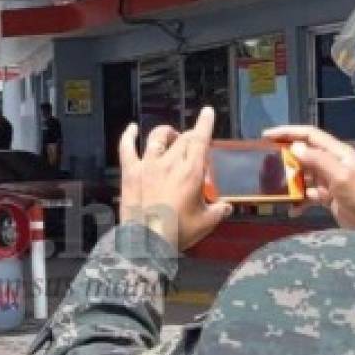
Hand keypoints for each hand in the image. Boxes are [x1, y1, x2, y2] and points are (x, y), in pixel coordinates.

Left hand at [119, 107, 231, 251]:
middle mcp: (169, 163)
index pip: (200, 140)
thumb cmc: (179, 232)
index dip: (204, 124)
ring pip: (157, 137)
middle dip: (190, 136)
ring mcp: (147, 166)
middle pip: (182, 139)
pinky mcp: (130, 173)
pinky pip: (127, 148)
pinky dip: (128, 136)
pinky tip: (132, 129)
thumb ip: (219, 211)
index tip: (207, 112)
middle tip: (192, 143)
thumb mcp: (206, 222)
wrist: (147, 242)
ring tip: (171, 135)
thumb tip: (227, 207)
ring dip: (166, 133)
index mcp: (191, 172)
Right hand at [262, 125, 354, 239]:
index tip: (267, 136)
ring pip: (302, 175)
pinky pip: (306, 194)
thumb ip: (318, 160)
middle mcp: (332, 163)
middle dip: (284, 157)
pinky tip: (291, 209)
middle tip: (266, 162)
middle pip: (303, 154)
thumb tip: (295, 147)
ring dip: (288, 181)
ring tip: (273, 187)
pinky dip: (297, 201)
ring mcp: (328, 180)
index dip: (288, 132)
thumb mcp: (340, 176)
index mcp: (337, 153)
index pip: (310, 135)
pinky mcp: (326, 196)